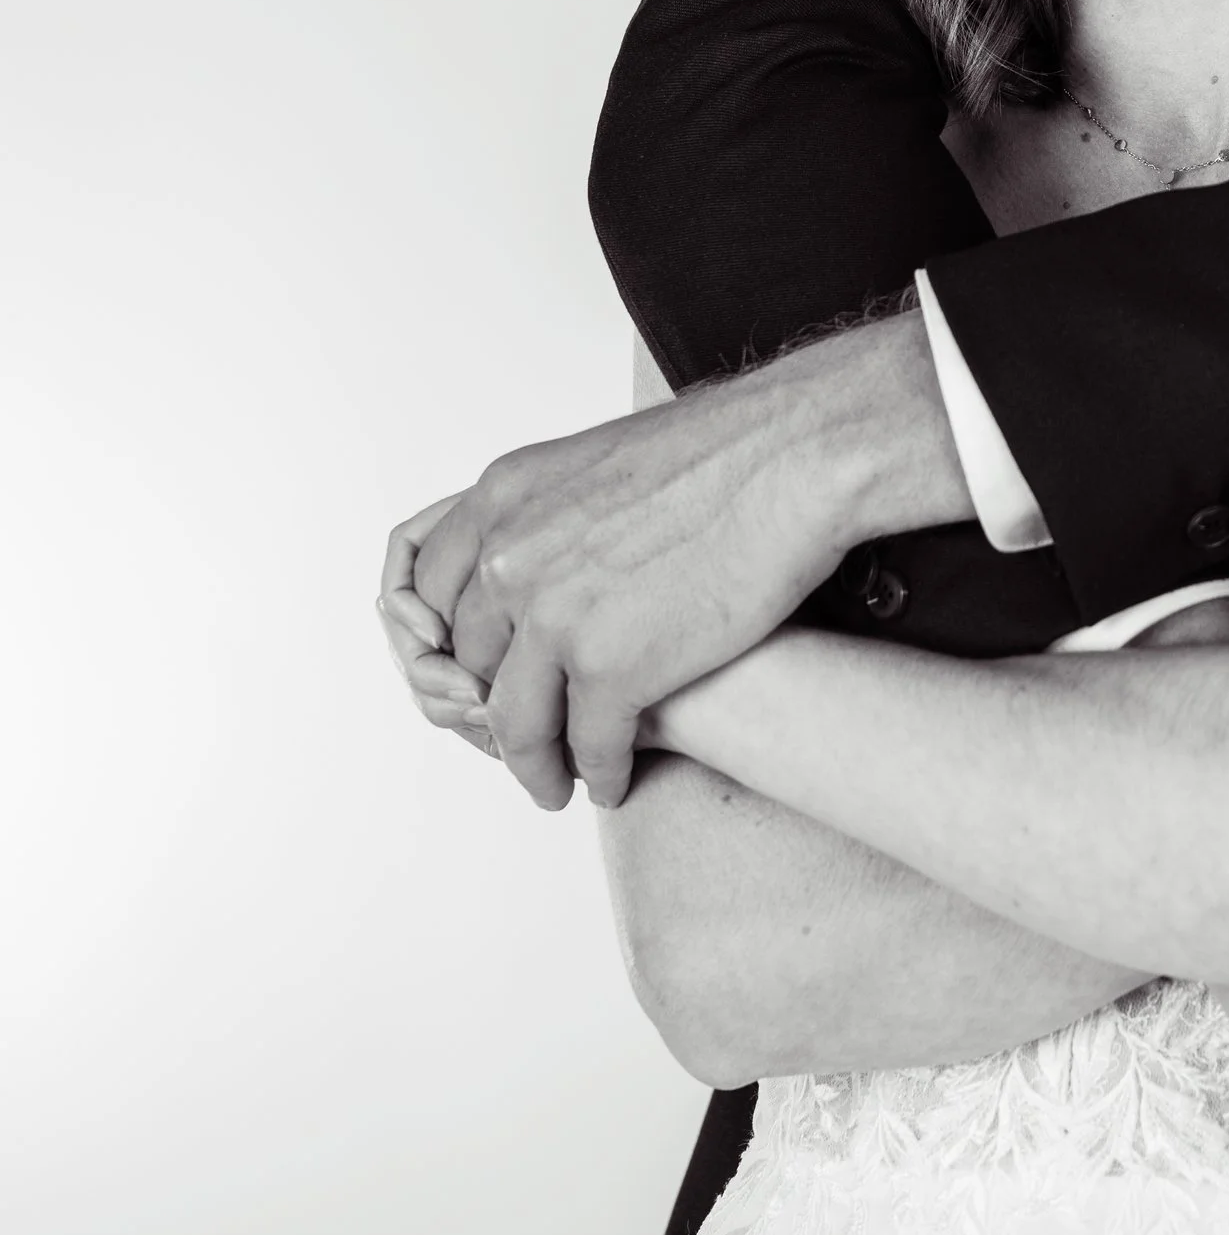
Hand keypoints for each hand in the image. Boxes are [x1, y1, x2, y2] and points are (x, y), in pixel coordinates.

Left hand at [399, 311, 969, 816]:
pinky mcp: (612, 670)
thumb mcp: (594, 464)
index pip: (429, 593)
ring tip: (554, 784)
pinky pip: (587, 748)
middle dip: (493, 709)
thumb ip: (549, 518)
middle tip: (521, 736)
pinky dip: (600, 774)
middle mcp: (509, 559)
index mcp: (501, 500)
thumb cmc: (723, 451)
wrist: (792, 458)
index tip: (475, 675)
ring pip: (516, 722)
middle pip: (469, 666)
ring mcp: (555, 619)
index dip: (451, 647)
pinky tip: (614, 780)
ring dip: (534, 764)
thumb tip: (540, 566)